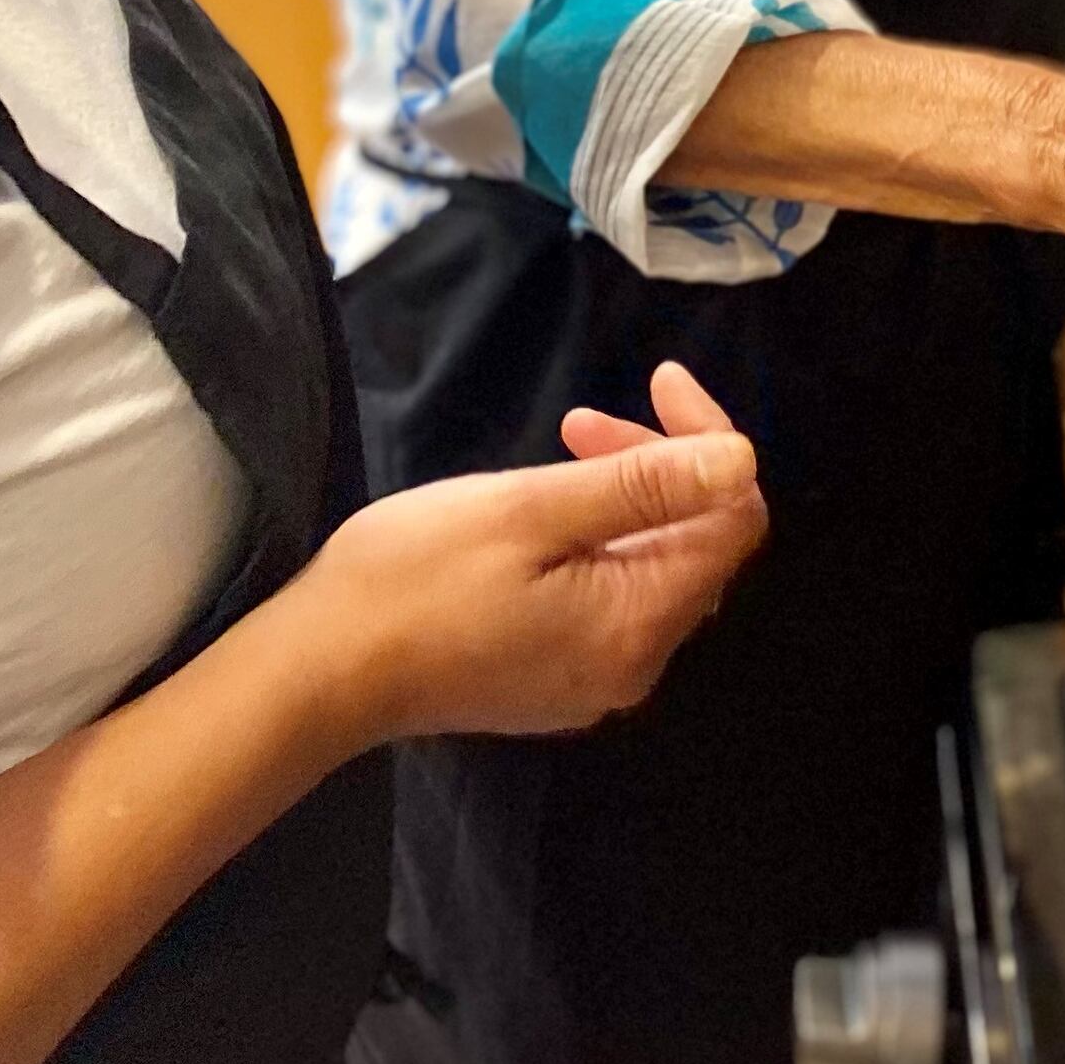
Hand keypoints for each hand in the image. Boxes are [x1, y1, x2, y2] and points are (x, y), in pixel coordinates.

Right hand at [293, 363, 766, 743]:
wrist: (320, 670)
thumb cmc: (414, 577)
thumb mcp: (530, 511)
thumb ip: (643, 488)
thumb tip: (744, 461)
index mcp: (638, 624)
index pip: (731, 522)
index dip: (712, 442)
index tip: (658, 381)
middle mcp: (635, 666)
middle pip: (695, 548)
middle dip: (658, 467)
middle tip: (581, 421)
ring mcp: (596, 681)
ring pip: (650, 572)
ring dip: (623, 502)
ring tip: (561, 450)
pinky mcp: (558, 682)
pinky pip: (610, 601)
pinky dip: (595, 545)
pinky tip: (544, 517)